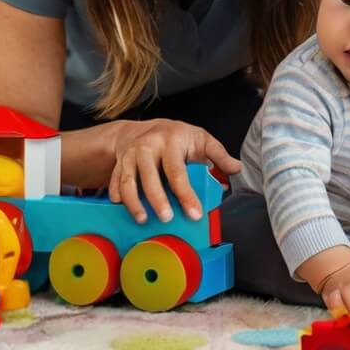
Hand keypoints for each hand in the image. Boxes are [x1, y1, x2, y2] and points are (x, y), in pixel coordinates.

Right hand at [108, 119, 240, 223]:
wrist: (142, 129)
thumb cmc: (175, 137)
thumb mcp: (200, 139)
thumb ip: (218, 154)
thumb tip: (236, 168)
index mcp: (170, 139)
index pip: (178, 171)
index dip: (186, 194)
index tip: (195, 213)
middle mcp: (148, 145)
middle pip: (149, 175)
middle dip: (157, 199)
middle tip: (167, 218)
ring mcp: (130, 154)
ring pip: (127, 180)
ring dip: (134, 202)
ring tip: (143, 219)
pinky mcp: (118, 163)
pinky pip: (114, 181)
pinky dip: (117, 196)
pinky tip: (122, 209)